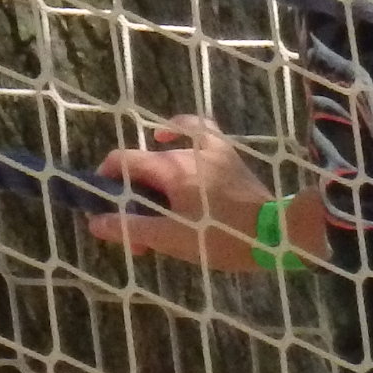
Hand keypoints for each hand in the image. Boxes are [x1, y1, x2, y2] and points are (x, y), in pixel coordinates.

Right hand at [89, 114, 274, 270]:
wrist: (277, 234)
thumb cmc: (222, 236)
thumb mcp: (173, 239)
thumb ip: (132, 229)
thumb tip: (95, 222)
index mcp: (167, 168)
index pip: (121, 161)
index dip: (106, 181)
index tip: (105, 209)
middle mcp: (184, 151)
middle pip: (144, 164)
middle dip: (133, 196)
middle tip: (138, 231)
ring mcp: (208, 150)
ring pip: (167, 154)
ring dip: (154, 179)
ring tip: (156, 205)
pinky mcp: (227, 156)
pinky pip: (198, 133)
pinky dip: (180, 133)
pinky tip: (171, 138)